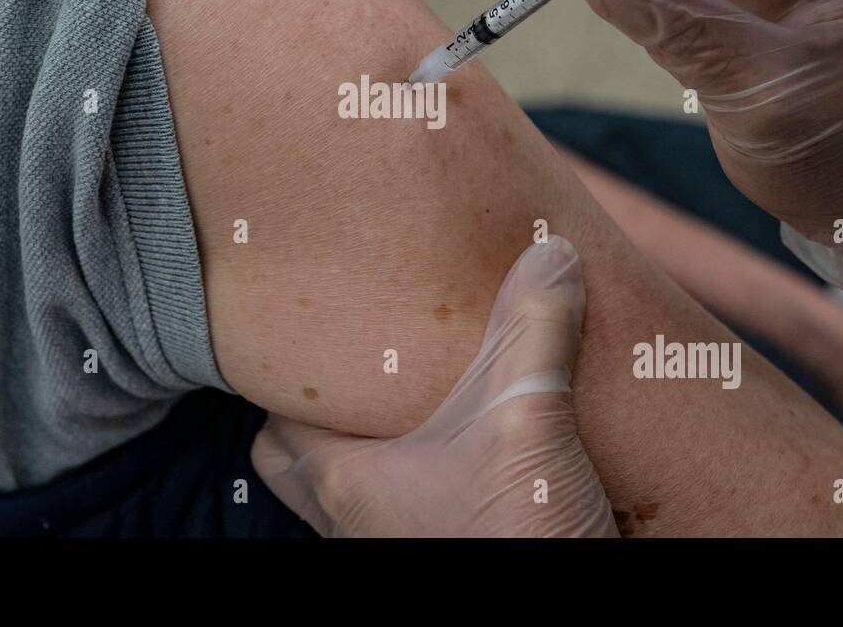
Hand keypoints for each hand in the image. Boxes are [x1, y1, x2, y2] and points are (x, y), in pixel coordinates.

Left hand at [250, 237, 616, 536]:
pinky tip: (454, 446)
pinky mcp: (435, 551)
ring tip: (402, 396)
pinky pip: (391, 507)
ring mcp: (388, 543)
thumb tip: (551, 252)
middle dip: (315, 410)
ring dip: (362, 443)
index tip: (315, 326)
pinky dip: (405, 475)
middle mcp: (349, 519)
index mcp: (343, 479)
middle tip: (353, 364)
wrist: (567, 616)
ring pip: (340, 485)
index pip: (275, 414)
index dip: (290, 367)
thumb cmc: (520, 536)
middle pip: (290, 456)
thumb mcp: (529, 417)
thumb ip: (533, 330)